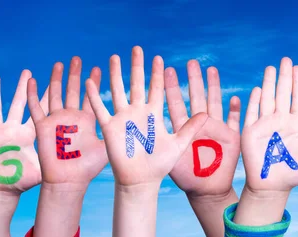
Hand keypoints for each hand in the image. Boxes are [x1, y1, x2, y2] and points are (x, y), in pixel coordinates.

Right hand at [0, 70, 48, 193]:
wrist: (2, 189)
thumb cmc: (22, 180)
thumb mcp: (39, 171)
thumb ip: (48, 161)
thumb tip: (64, 158)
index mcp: (26, 134)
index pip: (37, 113)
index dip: (43, 99)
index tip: (52, 83)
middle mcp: (11, 129)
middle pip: (17, 104)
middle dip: (22, 87)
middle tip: (27, 71)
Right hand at [27, 57, 106, 186]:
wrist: (68, 181)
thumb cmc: (88, 168)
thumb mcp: (105, 147)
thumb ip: (115, 132)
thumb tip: (134, 123)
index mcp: (86, 120)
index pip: (90, 96)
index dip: (93, 82)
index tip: (98, 67)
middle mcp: (71, 118)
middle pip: (72, 90)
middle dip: (75, 74)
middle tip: (77, 58)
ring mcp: (56, 121)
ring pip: (55, 94)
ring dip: (56, 79)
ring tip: (59, 64)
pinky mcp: (43, 127)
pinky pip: (36, 108)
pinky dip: (33, 94)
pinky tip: (32, 80)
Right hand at [85, 46, 207, 185]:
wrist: (141, 181)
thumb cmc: (160, 165)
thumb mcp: (179, 144)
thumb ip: (191, 128)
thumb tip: (208, 113)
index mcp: (154, 114)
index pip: (155, 88)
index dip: (157, 73)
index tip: (158, 58)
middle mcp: (137, 112)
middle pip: (136, 84)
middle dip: (136, 66)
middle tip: (137, 49)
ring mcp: (122, 119)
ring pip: (118, 91)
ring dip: (116, 74)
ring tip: (114, 57)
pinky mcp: (110, 128)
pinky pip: (100, 109)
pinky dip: (94, 96)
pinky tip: (90, 82)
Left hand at [165, 60, 240, 196]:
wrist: (206, 190)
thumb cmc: (186, 176)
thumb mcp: (171, 157)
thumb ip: (163, 141)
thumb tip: (147, 128)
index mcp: (183, 127)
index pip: (175, 103)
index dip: (172, 87)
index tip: (167, 69)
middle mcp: (199, 124)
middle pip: (196, 97)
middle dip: (194, 79)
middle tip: (191, 62)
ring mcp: (216, 128)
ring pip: (215, 102)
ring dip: (214, 87)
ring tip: (211, 70)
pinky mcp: (231, 137)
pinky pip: (235, 120)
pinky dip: (237, 110)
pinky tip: (236, 98)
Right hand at [241, 57, 297, 191]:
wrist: (270, 186)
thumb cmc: (292, 174)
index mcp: (297, 125)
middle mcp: (281, 121)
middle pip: (283, 94)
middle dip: (285, 77)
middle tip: (286, 60)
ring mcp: (266, 125)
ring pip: (268, 99)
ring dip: (269, 83)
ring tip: (271, 68)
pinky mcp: (251, 131)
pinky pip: (253, 112)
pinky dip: (255, 101)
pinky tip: (258, 89)